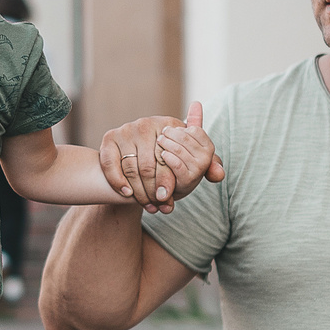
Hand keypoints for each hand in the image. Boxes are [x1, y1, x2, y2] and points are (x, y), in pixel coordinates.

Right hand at [98, 102, 225, 212]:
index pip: (170, 157)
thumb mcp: (188, 162)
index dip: (169, 180)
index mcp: (170, 125)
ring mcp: (126, 129)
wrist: (132, 156)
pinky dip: (118, 181)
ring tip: (146, 205)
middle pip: (149, 166)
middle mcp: (146, 123)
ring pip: (131, 168)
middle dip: (153, 189)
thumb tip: (220, 174)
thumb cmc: (167, 161)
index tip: (169, 198)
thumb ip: (206, 165)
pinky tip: (127, 194)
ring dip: (138, 191)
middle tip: (157, 206)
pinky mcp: (109, 137)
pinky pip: (111, 163)